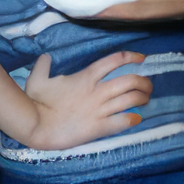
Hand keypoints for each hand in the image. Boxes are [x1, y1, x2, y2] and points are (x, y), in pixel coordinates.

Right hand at [21, 52, 151, 150]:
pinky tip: (137, 118)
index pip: (115, 60)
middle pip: (131, 80)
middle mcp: (97, 91)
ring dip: (143, 98)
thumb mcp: (37, 80)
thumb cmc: (36, 103)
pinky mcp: (98, 127)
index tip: (142, 58)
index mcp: (86, 77)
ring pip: (131, 99)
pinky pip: (123, 121)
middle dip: (145, 82)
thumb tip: (45, 56)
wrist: (35, 127)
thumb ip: (43, 67)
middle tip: (148, 86)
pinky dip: (133, 118)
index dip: (132, 56)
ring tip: (145, 100)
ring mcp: (99, 109)